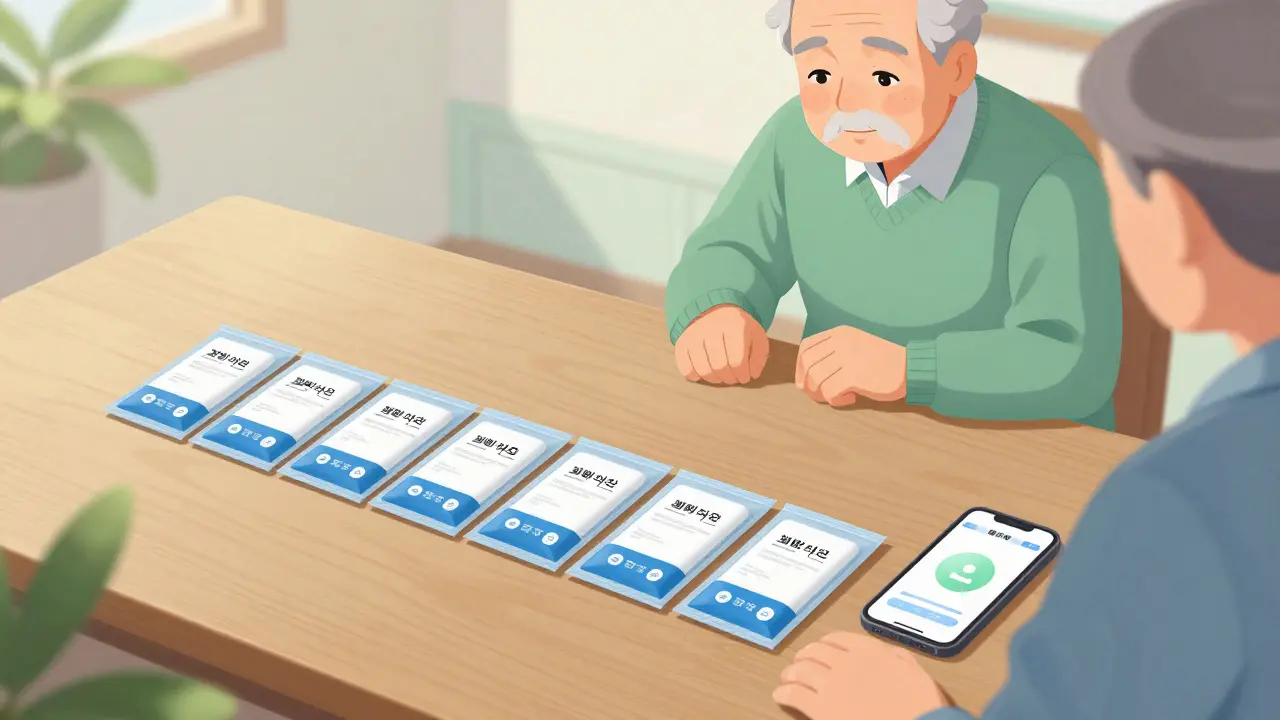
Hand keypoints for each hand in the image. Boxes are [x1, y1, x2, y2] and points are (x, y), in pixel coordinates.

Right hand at [674, 305, 768, 383]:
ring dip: (714, 379)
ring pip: (703, 369)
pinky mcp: (682, 342)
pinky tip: (704, 372)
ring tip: (720, 376)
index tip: (745, 376)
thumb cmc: (737, 327)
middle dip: (729, 378)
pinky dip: (695, 375)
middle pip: (720, 367)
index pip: (737, 361)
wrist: (713, 308)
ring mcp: (694, 335)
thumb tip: (752, 375)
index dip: (742, 374)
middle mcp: (712, 328)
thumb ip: (759, 356)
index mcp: (734, 326)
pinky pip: (686, 368)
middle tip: (733, 377)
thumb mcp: (756, 336)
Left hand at [775, 632, 948, 719]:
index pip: (837, 639)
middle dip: (804, 656)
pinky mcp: (821, 709)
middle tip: (799, 663)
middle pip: (814, 652)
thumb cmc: (920, 704)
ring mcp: (831, 685)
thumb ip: (897, 658)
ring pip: (800, 671)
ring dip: (790, 673)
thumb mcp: (913, 671)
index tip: (819, 649)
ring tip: (786, 678)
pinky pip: (794, 695)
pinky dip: (784, 693)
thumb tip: (886, 653)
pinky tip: (781, 696)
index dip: (824, 644)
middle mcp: (846, 662)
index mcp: (869, 651)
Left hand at [795, 326, 906, 406]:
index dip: (799, 367)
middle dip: (807, 384)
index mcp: (839, 333)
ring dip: (821, 394)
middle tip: (818, 395)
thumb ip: (834, 353)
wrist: (909, 367)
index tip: (804, 380)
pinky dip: (835, 401)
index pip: (806, 347)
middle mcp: (840, 342)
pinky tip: (849, 399)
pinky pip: (830, 392)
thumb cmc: (883, 361)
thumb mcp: (855, 345)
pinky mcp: (854, 376)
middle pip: (807, 365)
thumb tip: (807, 375)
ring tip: (836, 396)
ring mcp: (846, 358)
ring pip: (815, 380)